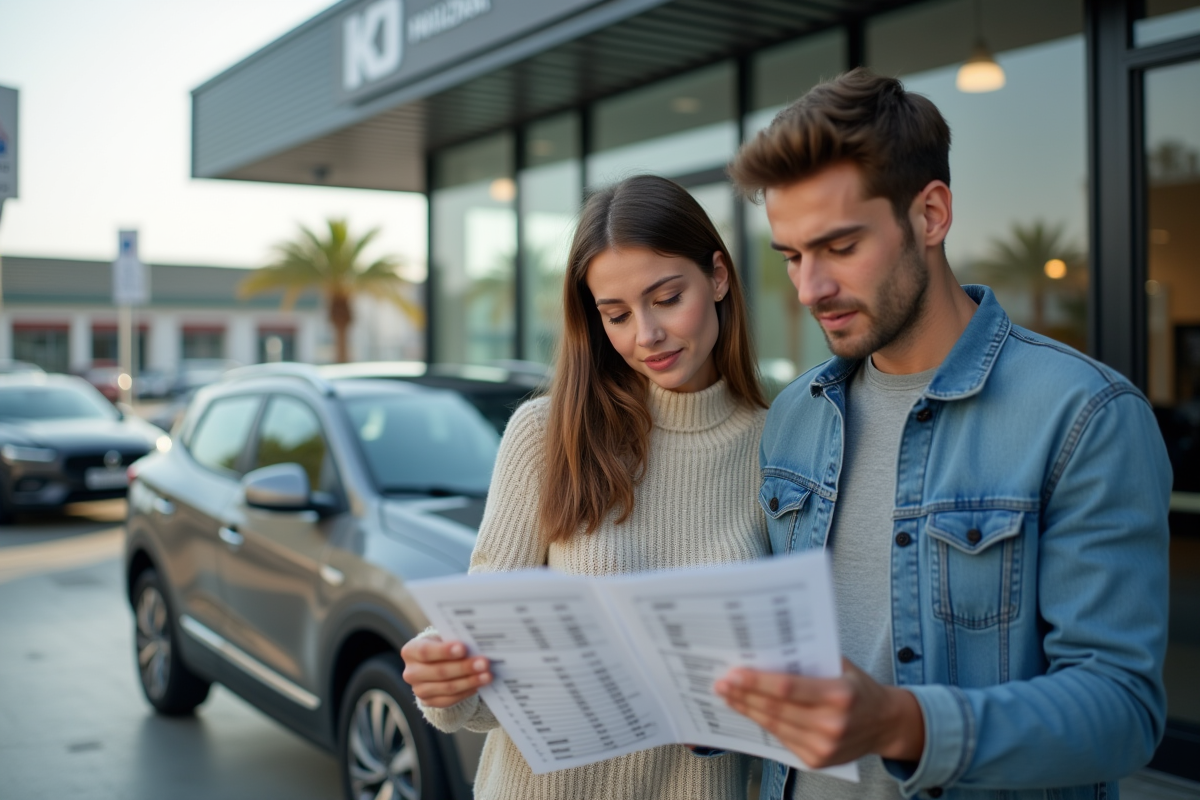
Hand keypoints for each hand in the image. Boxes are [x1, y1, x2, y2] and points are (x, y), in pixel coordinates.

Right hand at [400, 634, 491, 707]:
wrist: (434, 664)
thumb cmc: (441, 646)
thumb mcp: (442, 639)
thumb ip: (454, 640)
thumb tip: (476, 644)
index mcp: (411, 651)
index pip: (425, 651)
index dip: (444, 651)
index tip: (463, 648)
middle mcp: (411, 672)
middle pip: (439, 671)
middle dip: (464, 667)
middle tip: (484, 663)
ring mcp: (419, 689)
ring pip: (447, 687)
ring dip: (470, 681)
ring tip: (487, 675)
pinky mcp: (429, 702)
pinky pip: (450, 699)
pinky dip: (466, 692)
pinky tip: (479, 685)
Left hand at [713, 658, 924, 768]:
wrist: (886, 724)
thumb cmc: (860, 689)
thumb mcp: (842, 666)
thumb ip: (810, 661)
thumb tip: (768, 650)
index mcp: (840, 695)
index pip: (789, 688)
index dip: (757, 682)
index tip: (734, 673)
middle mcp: (832, 724)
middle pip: (776, 709)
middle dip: (744, 695)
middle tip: (721, 683)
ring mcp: (824, 747)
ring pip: (774, 726)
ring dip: (747, 710)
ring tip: (728, 696)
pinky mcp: (817, 760)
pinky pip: (782, 739)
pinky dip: (762, 724)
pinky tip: (748, 712)